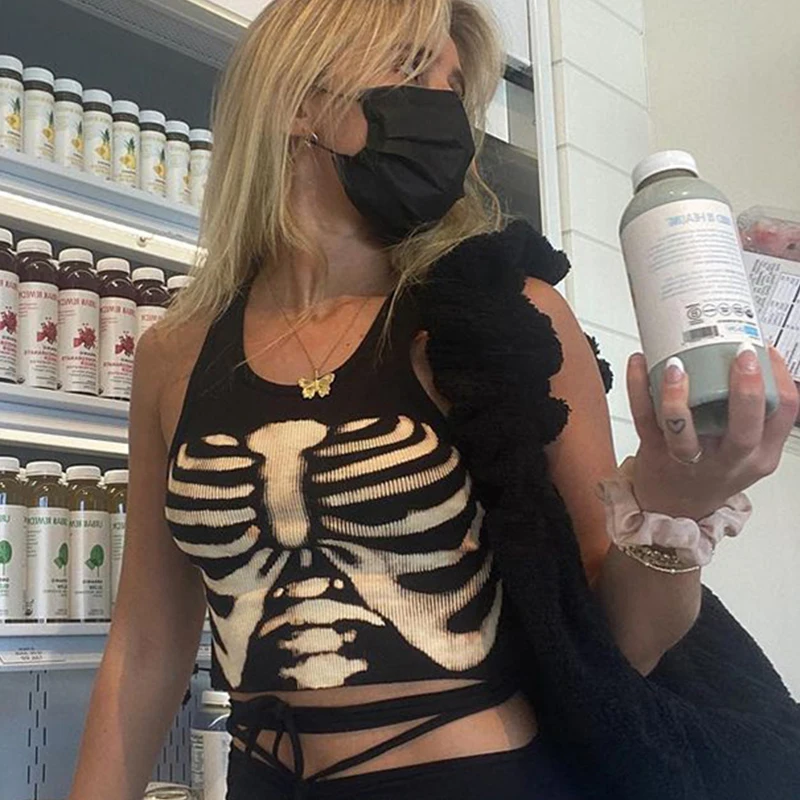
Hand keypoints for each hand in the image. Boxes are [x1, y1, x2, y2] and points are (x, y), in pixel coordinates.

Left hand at [627, 346, 798, 519]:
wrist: (673, 509)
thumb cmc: (711, 471)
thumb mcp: (747, 450)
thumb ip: (753, 414)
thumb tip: (753, 357)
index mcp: (758, 455)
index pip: (784, 415)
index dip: (780, 377)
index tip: (765, 348)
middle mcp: (726, 461)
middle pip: (743, 432)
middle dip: (746, 392)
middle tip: (742, 356)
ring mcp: (687, 460)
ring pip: (684, 434)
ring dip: (678, 397)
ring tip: (676, 365)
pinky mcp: (654, 453)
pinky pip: (645, 420)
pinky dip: (639, 389)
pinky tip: (640, 363)